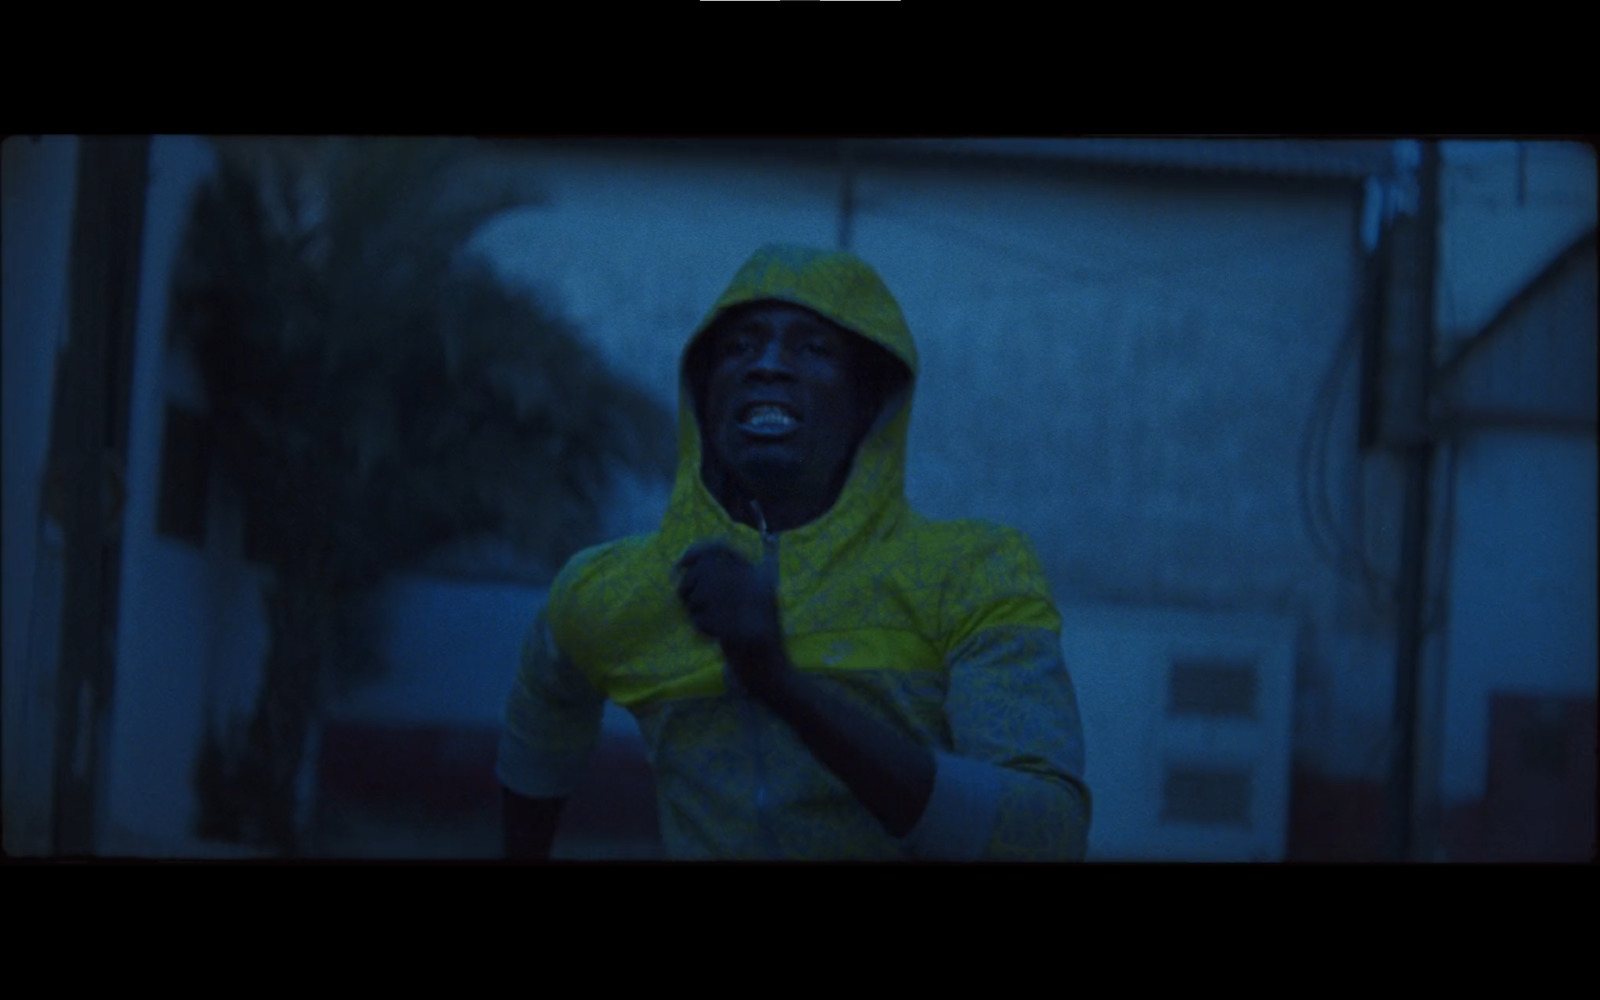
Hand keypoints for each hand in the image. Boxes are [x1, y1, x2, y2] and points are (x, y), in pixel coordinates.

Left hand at [674, 542, 787, 695]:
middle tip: (687, 599)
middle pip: (704, 570)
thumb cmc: (756, 635)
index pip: (722, 549)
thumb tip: (687, 564)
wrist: (771, 671)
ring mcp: (747, 606)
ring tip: (708, 622)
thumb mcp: (748, 599)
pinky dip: (701, 627)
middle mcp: (756, 585)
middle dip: (689, 585)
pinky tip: (714, 635)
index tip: (682, 563)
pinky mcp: (734, 627)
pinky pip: (701, 618)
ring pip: (699, 595)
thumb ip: (725, 579)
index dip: (697, 552)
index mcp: (759, 576)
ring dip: (695, 609)